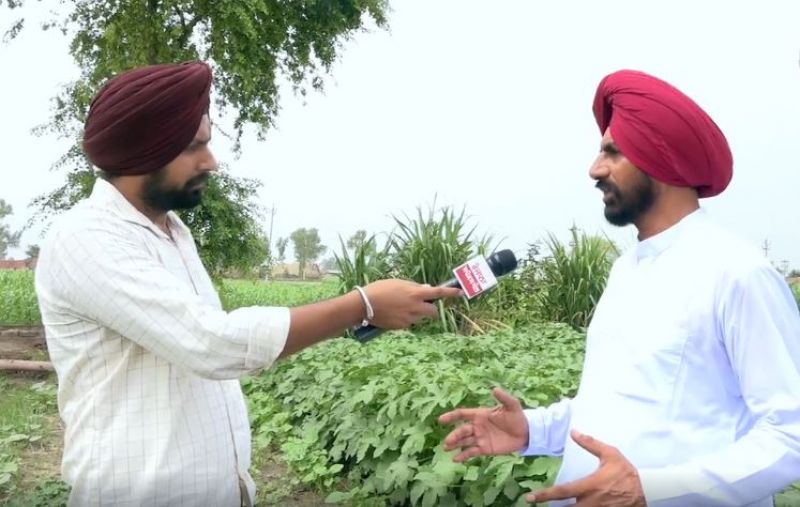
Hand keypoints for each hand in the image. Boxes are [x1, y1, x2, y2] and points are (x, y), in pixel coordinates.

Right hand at [362, 279, 461, 329]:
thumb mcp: (398, 283)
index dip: (451, 293)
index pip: (438, 293)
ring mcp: (409, 318)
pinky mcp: (402, 326)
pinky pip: (409, 323)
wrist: (364, 305)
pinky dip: (405, 319)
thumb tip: (426, 289)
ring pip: (420, 318)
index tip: (460, 292)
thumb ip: (413, 286)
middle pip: (433, 311)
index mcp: (415, 293)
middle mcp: (415, 307)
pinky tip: (393, 314)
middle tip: (423, 306)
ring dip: (416, 314)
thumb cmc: (379, 289)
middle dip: (431, 310)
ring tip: (399, 308)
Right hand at [438, 387, 528, 461]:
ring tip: (446, 448)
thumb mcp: (512, 405)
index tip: (441, 420)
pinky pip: (471, 452)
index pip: (462, 414)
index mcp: (480, 414)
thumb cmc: (517, 417)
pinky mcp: (485, 449)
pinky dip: (463, 456)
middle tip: (447, 442)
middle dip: (453, 436)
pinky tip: (455, 459)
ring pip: (464, 441)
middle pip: (461, 430)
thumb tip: (494, 389)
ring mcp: (480, 438)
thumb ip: (503, 398)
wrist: (526, 433)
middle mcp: (477, 426)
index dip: (451, 416)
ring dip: (454, 444)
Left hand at [526, 430, 644, 505]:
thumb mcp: (610, 454)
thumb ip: (590, 443)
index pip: (562, 492)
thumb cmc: (626, 472)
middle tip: (535, 503)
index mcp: (590, 486)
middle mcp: (591, 502)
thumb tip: (573, 431)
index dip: (544, 495)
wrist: (647, 491)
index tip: (530, 497)